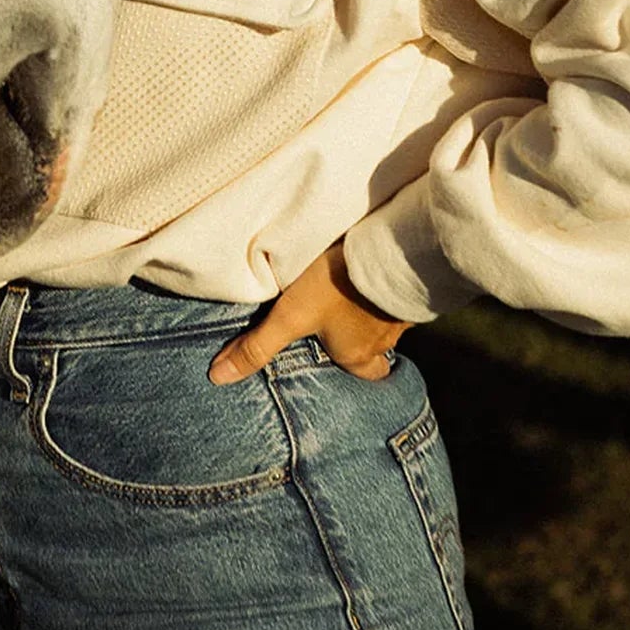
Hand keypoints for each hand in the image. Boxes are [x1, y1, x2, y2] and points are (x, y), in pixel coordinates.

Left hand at [208, 237, 407, 383]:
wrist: (392, 251)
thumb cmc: (339, 288)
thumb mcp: (290, 316)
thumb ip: (257, 347)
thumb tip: (218, 378)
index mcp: (358, 355)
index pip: (369, 375)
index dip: (358, 369)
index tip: (345, 359)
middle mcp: (385, 339)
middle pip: (377, 347)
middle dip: (363, 337)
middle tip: (346, 320)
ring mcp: (402, 311)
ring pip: (387, 317)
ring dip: (372, 307)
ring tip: (355, 290)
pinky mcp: (411, 282)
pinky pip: (400, 291)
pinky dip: (387, 284)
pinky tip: (375, 269)